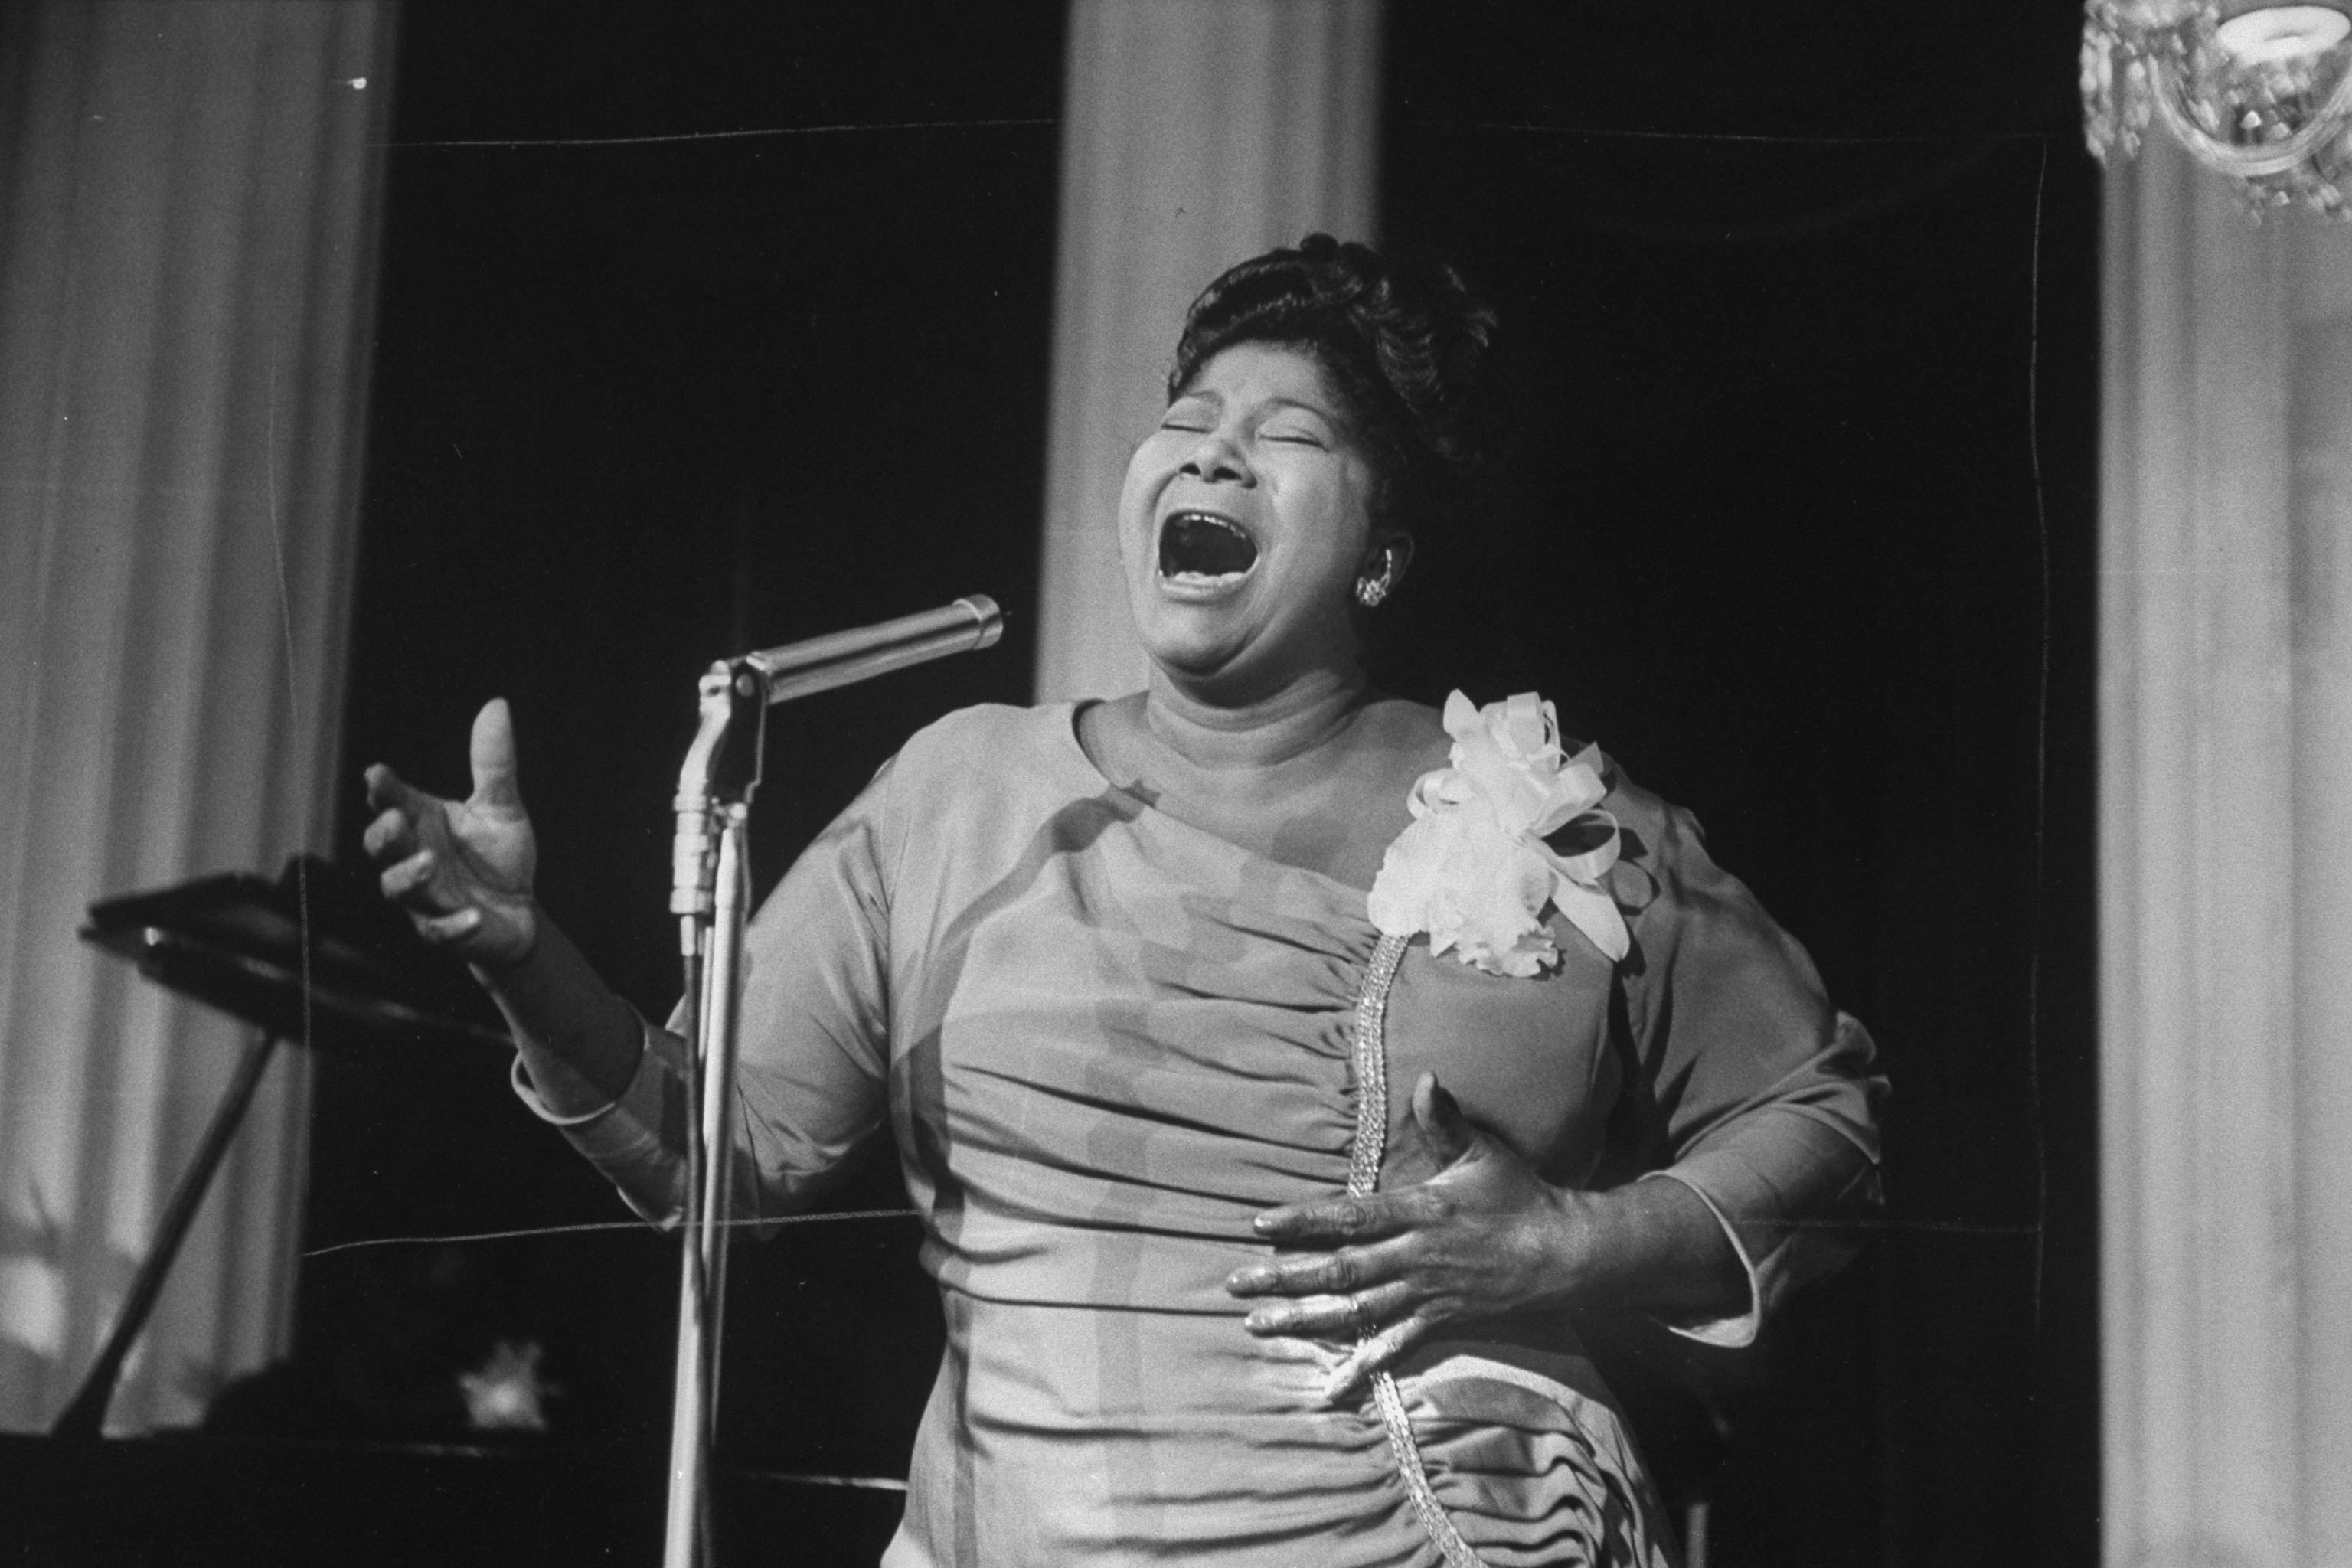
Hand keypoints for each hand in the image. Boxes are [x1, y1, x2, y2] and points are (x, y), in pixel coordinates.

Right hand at [362, 698, 539, 971]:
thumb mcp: (501, 807)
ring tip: (430, 861)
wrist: (520, 914)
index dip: (382, 790)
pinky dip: (454, 926)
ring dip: (410, 876)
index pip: (391, 802)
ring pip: (400, 890)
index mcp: (421, 824)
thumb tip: (498, 703)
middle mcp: (414, 859)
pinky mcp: (447, 933)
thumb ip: (493, 763)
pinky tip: (472, 916)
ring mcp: (425, 899)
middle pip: (382, 848)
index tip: (378, 774)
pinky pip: (441, 933)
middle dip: (385, 835)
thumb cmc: (497, 858)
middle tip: (396, 820)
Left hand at [1226, 1072, 1590, 1401]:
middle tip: (1235, 1282)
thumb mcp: (1483, 1153)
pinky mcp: (1437, 1321)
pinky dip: (1358, 1368)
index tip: (1260, 1225)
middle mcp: (1416, 1257)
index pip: (1351, 1217)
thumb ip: (1447, 1119)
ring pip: (1355, 1312)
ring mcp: (1425, 1294)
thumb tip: (1428, 1077)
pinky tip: (1326, 1390)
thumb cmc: (1518, 1196)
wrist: (1564, 1253)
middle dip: (1285, 1276)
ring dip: (1304, 1320)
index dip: (1304, 1222)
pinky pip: (1392, 1349)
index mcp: (1421, 1212)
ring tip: (1257, 1324)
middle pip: (1341, 1269)